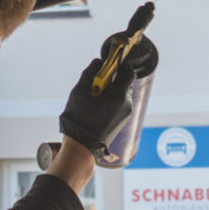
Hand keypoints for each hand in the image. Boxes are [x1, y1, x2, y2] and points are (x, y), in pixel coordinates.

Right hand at [57, 31, 158, 161]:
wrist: (82, 147)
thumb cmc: (79, 118)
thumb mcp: (80, 91)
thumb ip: (90, 73)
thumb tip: (98, 62)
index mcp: (119, 95)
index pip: (128, 72)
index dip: (119, 64)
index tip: (109, 62)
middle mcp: (126, 104)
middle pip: (124, 83)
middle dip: (112, 78)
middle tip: (97, 79)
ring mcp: (126, 114)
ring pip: (121, 94)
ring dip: (110, 90)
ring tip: (93, 96)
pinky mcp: (122, 122)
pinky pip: (119, 104)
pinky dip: (111, 100)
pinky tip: (96, 107)